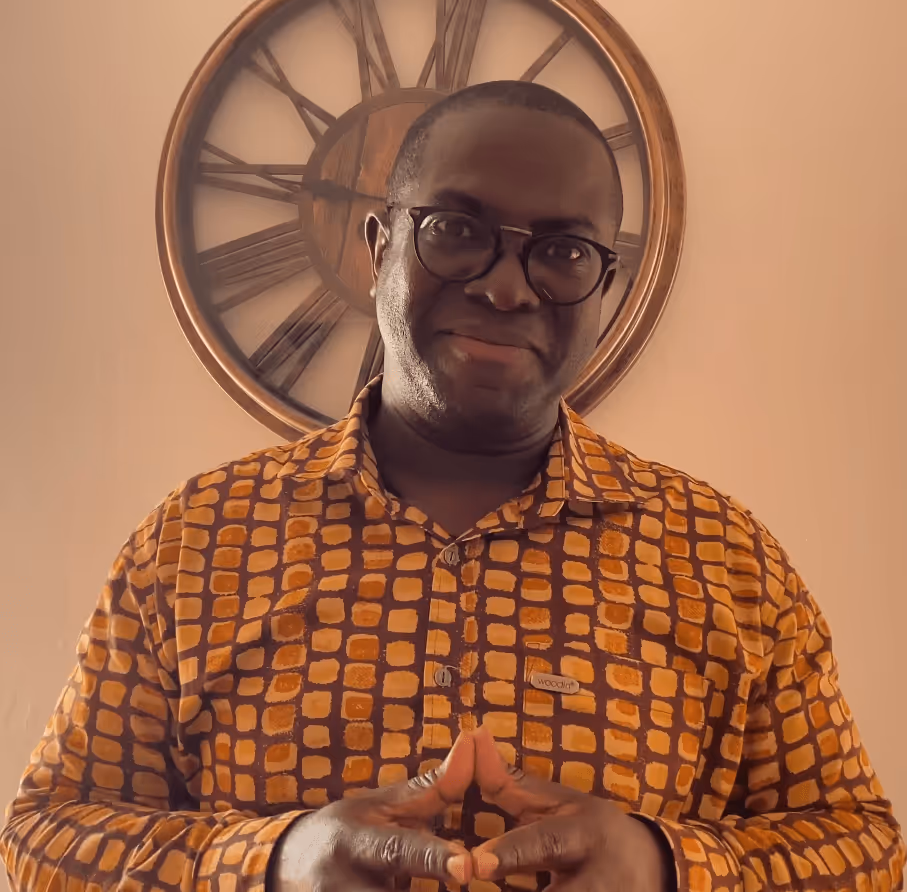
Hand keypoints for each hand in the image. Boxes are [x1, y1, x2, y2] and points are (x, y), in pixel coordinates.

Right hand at [271, 733, 473, 891]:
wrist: (288, 865)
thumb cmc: (349, 828)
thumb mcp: (382, 805)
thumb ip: (431, 788)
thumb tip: (472, 743)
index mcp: (355, 842)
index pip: (397, 850)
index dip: (432, 858)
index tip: (465, 866)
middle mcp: (343, 884)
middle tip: (465, 879)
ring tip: (462, 890)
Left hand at [470, 728, 671, 891]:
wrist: (653, 866)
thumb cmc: (589, 827)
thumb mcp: (558, 802)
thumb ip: (511, 784)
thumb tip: (474, 737)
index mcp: (585, 834)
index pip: (546, 844)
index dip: (512, 854)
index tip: (477, 863)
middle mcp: (598, 878)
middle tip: (474, 882)